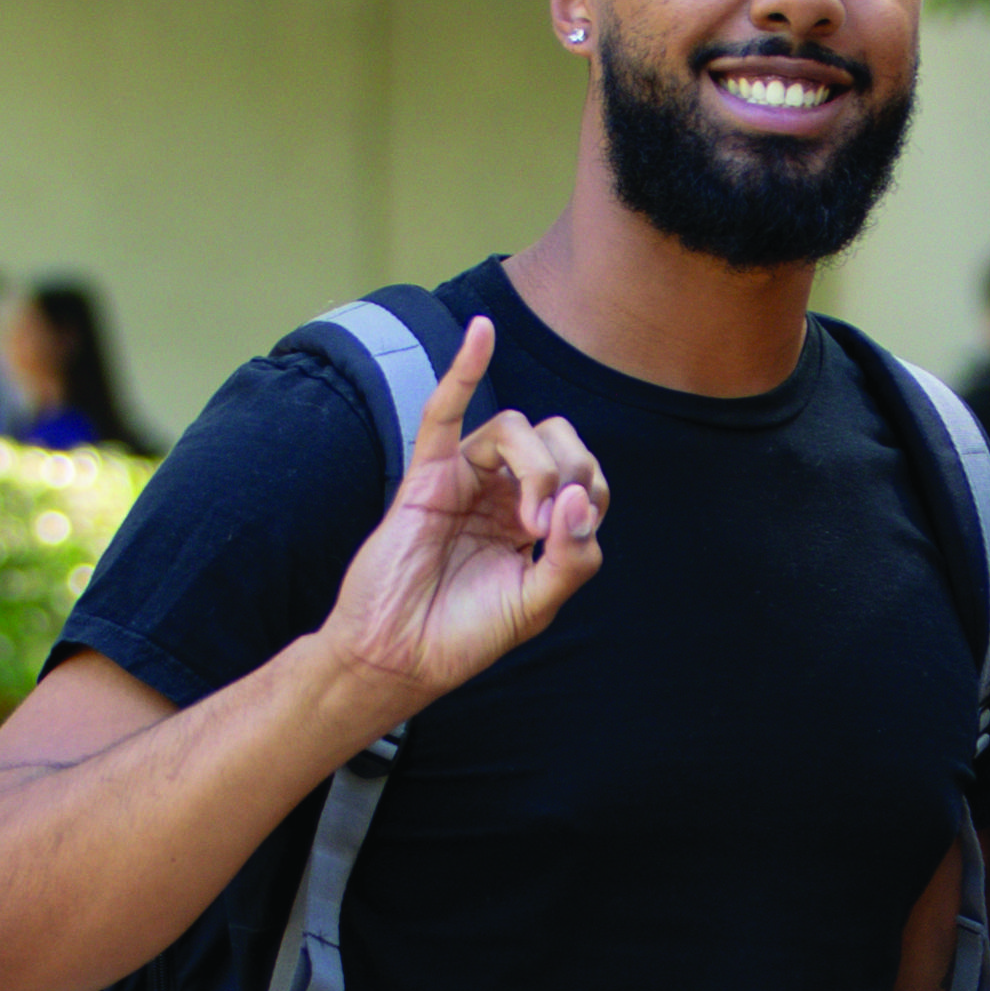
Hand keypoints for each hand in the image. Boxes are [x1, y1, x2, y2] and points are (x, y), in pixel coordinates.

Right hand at [322, 318, 606, 715]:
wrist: (398, 657)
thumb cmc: (462, 636)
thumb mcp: (536, 605)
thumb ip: (571, 558)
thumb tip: (576, 497)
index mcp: (533, 521)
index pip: (583, 475)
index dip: (591, 492)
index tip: (569, 539)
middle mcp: (502, 491)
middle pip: (556, 437)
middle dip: (570, 469)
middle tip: (549, 524)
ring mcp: (464, 479)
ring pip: (514, 429)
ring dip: (537, 466)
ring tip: (527, 521)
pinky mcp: (426, 476)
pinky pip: (442, 411)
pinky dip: (463, 368)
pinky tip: (481, 333)